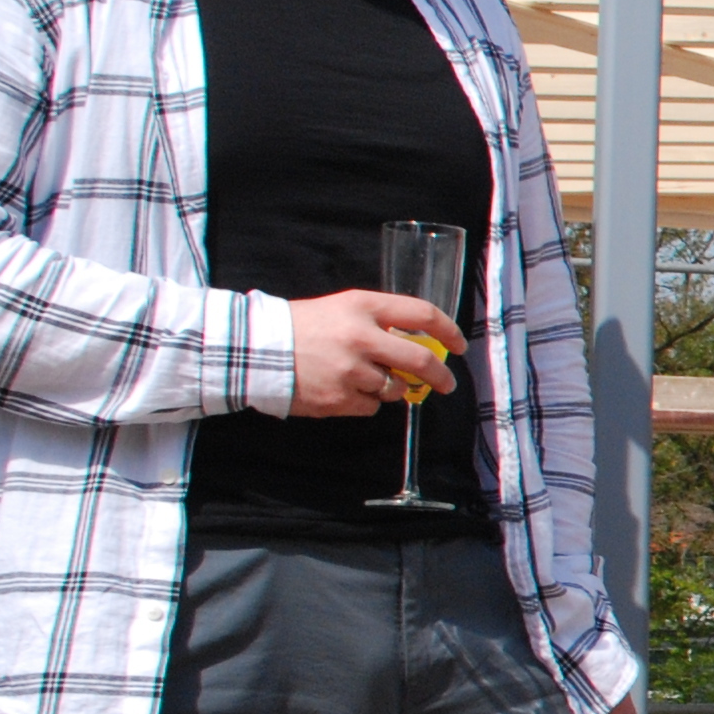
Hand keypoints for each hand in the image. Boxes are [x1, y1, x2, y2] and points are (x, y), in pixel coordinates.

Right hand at [288, 289, 463, 418]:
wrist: (255, 350)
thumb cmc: (303, 326)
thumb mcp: (343, 309)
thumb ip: (380, 322)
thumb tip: (420, 344)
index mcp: (363, 306)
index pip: (422, 314)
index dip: (448, 330)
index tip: (459, 344)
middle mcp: (361, 337)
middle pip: (421, 360)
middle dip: (441, 376)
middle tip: (446, 384)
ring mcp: (351, 371)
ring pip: (395, 387)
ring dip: (390, 387)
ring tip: (362, 376)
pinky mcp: (339, 398)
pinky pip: (371, 406)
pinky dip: (365, 401)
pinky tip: (342, 388)